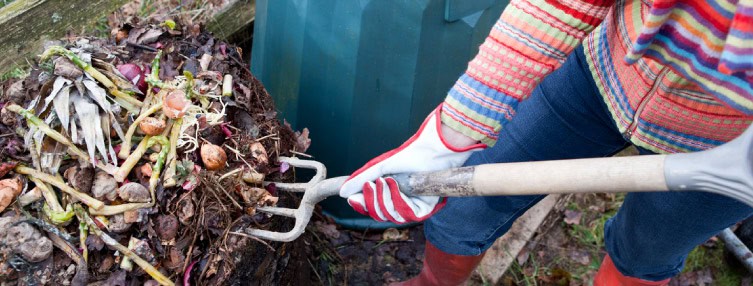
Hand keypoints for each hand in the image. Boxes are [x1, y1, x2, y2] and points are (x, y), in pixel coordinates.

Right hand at [339, 104, 484, 222]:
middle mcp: (401, 202)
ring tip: (385, 181)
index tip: (351, 198)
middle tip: (370, 185)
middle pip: (379, 214)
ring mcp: (412, 207)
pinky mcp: (425, 209)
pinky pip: (406, 215)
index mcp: (390, 194)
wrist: (431, 150)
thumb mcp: (380, 167)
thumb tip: (342, 192)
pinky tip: (396, 185)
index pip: (372, 208)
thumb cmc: (409, 155)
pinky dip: (398, 200)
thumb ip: (361, 179)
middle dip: (372, 201)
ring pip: (391, 216)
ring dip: (385, 198)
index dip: (361, 205)